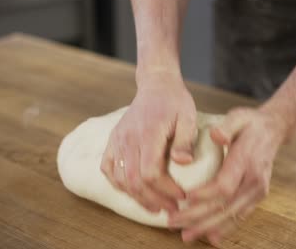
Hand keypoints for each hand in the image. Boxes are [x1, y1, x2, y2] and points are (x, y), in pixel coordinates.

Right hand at [100, 70, 196, 212]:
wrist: (156, 85)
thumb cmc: (175, 102)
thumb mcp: (188, 116)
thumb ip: (185, 140)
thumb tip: (183, 162)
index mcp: (148, 133)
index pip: (150, 172)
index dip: (165, 190)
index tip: (181, 196)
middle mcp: (128, 138)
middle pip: (133, 180)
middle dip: (153, 200)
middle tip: (171, 210)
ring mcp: (117, 140)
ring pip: (119, 178)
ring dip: (136, 197)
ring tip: (155, 207)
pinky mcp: (113, 140)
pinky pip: (108, 168)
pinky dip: (118, 184)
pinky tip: (133, 193)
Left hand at [169, 106, 288, 245]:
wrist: (274, 130)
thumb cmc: (251, 123)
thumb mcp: (238, 116)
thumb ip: (227, 125)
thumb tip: (216, 135)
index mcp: (246, 161)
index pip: (224, 184)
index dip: (205, 194)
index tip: (185, 200)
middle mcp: (254, 180)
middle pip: (225, 205)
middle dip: (198, 218)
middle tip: (174, 223)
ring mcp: (258, 190)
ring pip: (231, 214)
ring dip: (208, 227)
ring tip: (186, 235)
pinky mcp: (257, 196)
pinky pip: (240, 216)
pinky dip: (225, 228)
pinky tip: (211, 237)